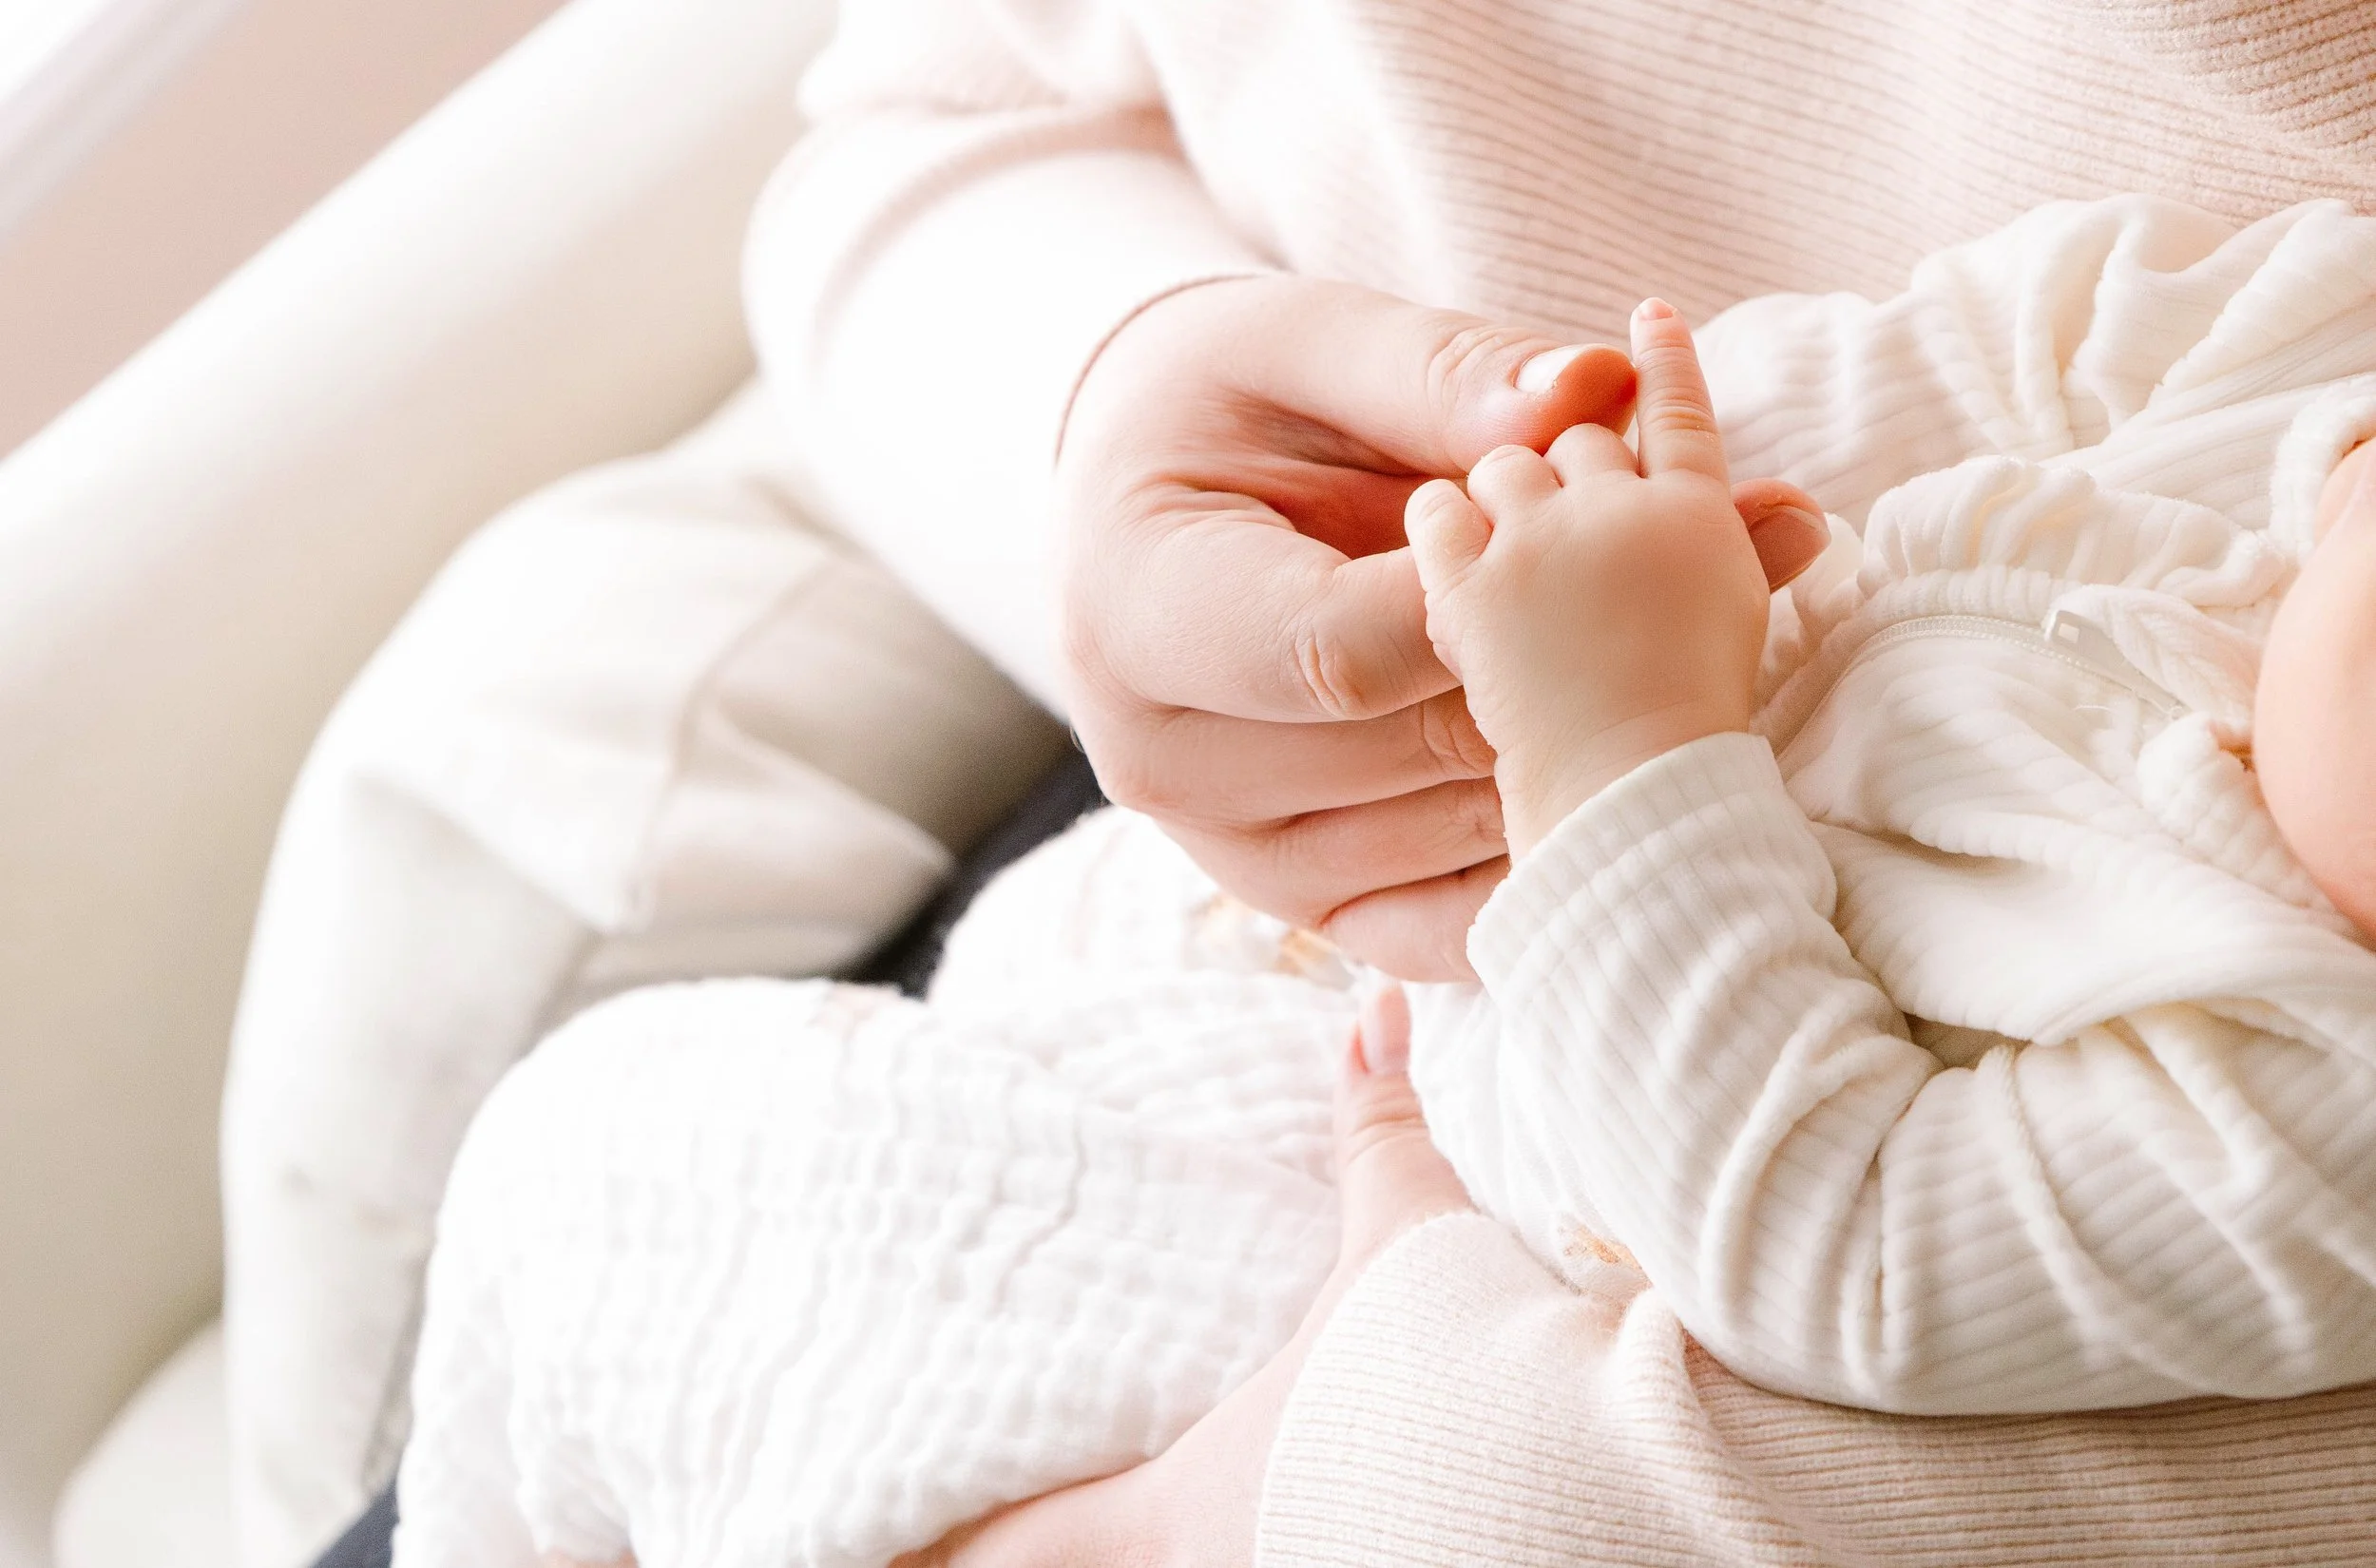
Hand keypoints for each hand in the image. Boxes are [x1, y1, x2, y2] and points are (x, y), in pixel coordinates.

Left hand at [893, 984, 1471, 1567]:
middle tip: (949, 1533)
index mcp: (1178, 1510)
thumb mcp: (1408, 1252)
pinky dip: (1240, 1557)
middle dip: (1029, 1555)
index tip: (867, 1538)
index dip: (925, 1546)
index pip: (1010, 1550)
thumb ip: (1378, 1139)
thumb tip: (1370, 1010)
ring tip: (1112, 1530)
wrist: (1582, 1500)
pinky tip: (1279, 1539)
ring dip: (1132, 1554)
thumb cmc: (1456, 1382)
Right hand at [1059, 276, 1827, 978]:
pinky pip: (1447, 922)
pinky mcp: (1299, 904)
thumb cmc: (1214, 408)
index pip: (1339, 653)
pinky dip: (1557, 846)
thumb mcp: (1301, 345)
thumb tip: (1596, 389)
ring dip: (1605, 740)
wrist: (1138, 511)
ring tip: (1729, 616)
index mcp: (1135, 612)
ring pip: (1459, 830)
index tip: (1621, 505)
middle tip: (1751, 543)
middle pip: (1419, 747)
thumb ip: (1439, 372)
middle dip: (1588, 651)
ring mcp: (1231, 853)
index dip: (1496, 602)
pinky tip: (1642, 759)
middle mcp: (1165, 762)